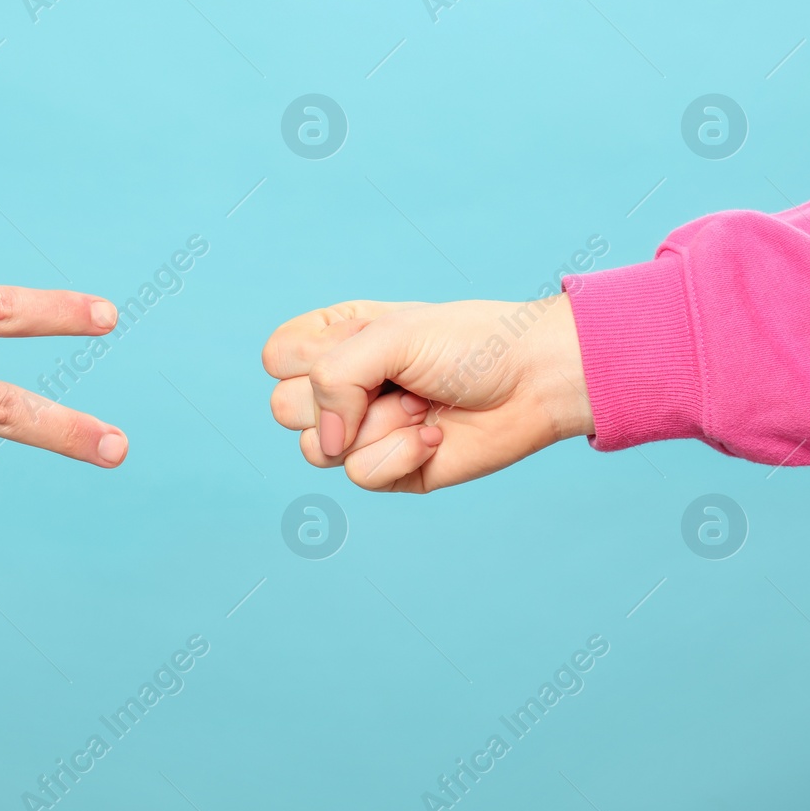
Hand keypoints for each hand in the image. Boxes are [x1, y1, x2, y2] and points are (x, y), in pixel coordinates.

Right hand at [261, 295, 592, 491]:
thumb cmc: (468, 344)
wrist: (533, 382)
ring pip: (317, 450)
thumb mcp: (391, 334)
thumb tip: (325, 442)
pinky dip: (401, 455)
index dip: (310, 358)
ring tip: (420, 406)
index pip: (277, 358)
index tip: (365, 342)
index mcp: (333, 341)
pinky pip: (361, 476)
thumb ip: (334, 375)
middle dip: (345, 395)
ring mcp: (361, 432)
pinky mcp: (389, 471)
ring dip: (378, 427)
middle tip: (400, 379)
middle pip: (285, 409)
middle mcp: (340, 387)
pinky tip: (434, 436)